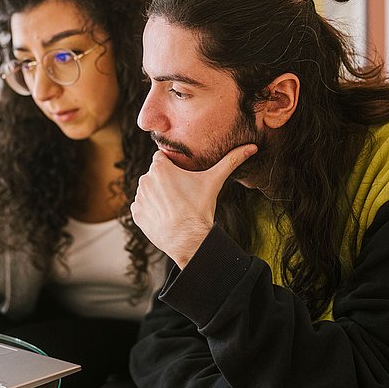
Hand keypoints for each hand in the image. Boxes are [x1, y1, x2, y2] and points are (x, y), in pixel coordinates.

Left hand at [131, 144, 256, 267]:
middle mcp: (145, 179)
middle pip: (156, 174)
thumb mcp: (214, 181)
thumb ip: (230, 161)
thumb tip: (252, 147)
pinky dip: (151, 209)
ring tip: (174, 206)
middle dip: (166, 181)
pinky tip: (166, 215)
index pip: (163, 157)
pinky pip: (143, 206)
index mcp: (160, 167)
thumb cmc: (200, 208)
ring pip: (149, 190)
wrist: (188, 240)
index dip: (173, 166)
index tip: (183, 177)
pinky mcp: (136, 213)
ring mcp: (139, 197)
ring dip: (158, 195)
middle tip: (182, 194)